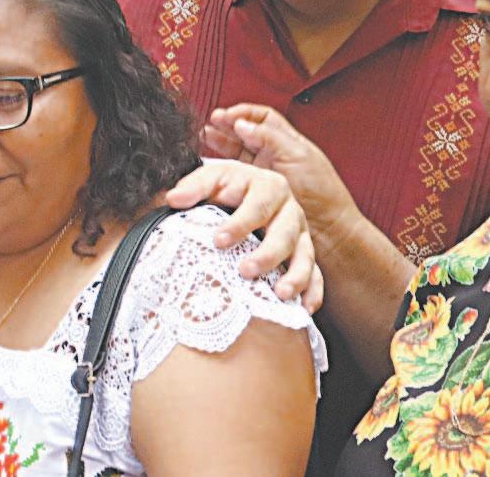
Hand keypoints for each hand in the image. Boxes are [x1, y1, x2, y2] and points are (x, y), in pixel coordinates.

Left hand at [166, 160, 322, 312]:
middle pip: (285, 231)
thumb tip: (173, 198)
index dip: (240, 223)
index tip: (218, 241)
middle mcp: (288, 209)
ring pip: (305, 254)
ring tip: (280, 294)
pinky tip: (305, 310)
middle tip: (245, 271)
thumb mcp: (214, 179)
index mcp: (267, 186)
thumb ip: (195, 186)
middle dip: (268, 253)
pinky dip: (312, 291)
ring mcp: (300, 233)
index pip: (257, 204)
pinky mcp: (305, 254)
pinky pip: (316, 274)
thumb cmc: (229, 189)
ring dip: (295, 275)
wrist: (248, 196)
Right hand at [204, 104, 362, 255]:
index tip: (225, 115)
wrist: (329, 229)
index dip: (244, 113)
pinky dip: (222, 172)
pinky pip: (237, 179)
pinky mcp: (257, 197)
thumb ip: (270, 138)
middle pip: (246, 134)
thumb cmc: (320, 190)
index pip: (262, 118)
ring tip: (206, 139)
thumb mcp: (296, 156)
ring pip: (239, 154)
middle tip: (209, 125)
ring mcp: (265, 177)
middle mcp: (275, 156)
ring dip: (223, 145)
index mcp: (287, 142)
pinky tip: (211, 169)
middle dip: (227, 127)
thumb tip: (242, 124)